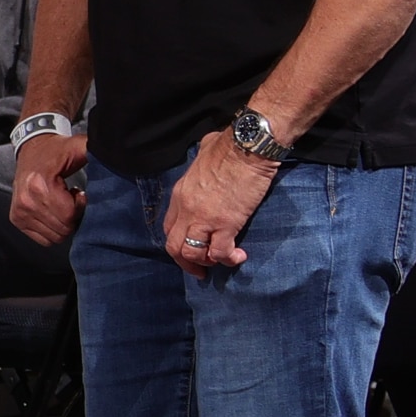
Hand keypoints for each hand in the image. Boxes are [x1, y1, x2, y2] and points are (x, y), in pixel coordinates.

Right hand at [8, 130, 84, 243]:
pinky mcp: (17, 218)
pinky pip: (44, 239)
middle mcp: (26, 200)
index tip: (78, 194)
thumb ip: (95, 152)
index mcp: (39, 184)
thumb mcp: (77, 147)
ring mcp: (20, 211)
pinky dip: (53, 229)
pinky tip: (53, 212)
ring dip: (64, 224)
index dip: (80, 207)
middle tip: (71, 200)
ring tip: (62, 205)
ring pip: (55, 237)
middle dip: (73, 217)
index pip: (69, 215)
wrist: (31, 148)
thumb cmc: (54, 151)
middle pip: (63, 229)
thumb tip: (114, 156)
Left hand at [161, 130, 274, 276]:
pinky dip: (228, 259)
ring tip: (223, 259)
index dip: (178, 242)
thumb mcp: (204, 151)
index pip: (169, 228)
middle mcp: (187, 209)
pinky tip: (240, 256)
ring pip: (193, 253)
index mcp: (180, 194)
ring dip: (207, 261)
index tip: (191, 249)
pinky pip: (219, 252)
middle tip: (201, 270)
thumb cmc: (228, 146)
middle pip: (175, 246)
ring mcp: (204, 218)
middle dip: (186, 262)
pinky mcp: (226, 223)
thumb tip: (208, 152)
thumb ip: (201, 159)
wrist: (246, 146)